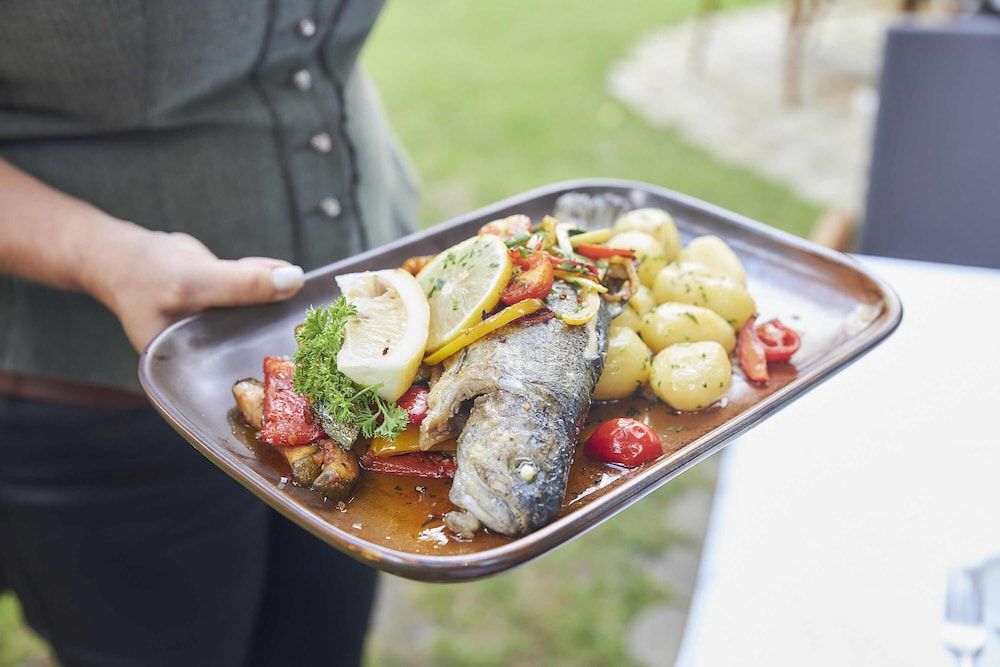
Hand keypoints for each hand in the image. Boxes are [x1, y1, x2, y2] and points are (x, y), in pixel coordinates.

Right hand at [84, 225, 304, 351]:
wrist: (123, 252)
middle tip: (320, 318)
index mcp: (196, 369)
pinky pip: (258, 294)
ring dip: (284, 302)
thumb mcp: (195, 282)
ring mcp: (222, 329)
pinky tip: (283, 272)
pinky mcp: (228, 304)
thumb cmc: (143, 274)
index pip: (249, 374)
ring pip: (265, 317)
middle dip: (289, 330)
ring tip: (305, 291)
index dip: (283, 367)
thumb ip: (242, 284)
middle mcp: (211, 355)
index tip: (316, 348)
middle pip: (263, 347)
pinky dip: (271, 280)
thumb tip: (292, 280)